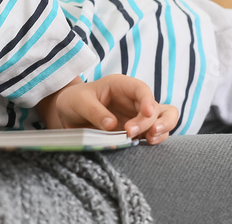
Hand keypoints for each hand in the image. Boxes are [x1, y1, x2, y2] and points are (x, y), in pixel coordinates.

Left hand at [51, 74, 178, 144]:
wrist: (68, 113)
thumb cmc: (74, 101)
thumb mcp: (79, 102)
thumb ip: (95, 112)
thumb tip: (111, 126)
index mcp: (121, 86)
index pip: (141, 89)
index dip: (148, 100)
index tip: (148, 113)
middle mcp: (133, 100)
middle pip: (156, 107)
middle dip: (150, 121)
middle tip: (133, 133)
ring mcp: (137, 116)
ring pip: (163, 120)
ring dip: (160, 131)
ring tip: (149, 140)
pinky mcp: (137, 131)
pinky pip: (154, 135)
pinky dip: (155, 140)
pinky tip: (146, 145)